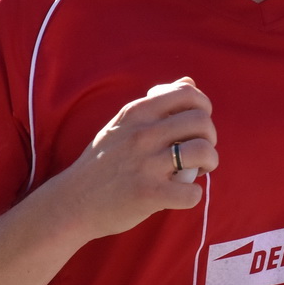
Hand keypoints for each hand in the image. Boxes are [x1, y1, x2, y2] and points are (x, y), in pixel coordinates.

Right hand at [60, 77, 219, 239]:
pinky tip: (181, 195)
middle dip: (210, 137)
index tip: (197, 125)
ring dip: (209, 162)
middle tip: (200, 151)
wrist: (73, 202)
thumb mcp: (123, 123)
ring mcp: (146, 164)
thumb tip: (189, 82)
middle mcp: (142, 134)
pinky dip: (192, 195)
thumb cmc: (102, 162)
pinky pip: (191, 193)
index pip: (188, 94)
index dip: (203, 108)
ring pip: (203, 152)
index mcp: (136, 113)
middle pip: (201, 122)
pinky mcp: (149, 194)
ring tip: (197, 170)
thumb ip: (156, 103)